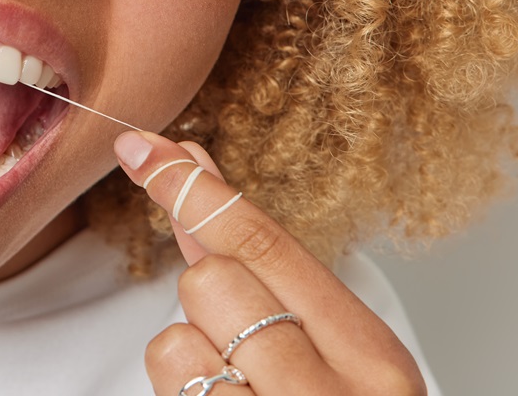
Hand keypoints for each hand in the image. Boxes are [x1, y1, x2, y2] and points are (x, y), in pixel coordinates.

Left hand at [114, 132, 425, 395]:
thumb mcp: (331, 355)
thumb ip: (260, 266)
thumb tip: (192, 162)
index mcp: (374, 362)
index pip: (269, 247)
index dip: (194, 188)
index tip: (142, 147)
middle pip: (214, 284)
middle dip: (208, 296)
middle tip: (245, 342)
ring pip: (172, 344)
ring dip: (189, 360)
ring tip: (238, 394)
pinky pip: (166, 394)